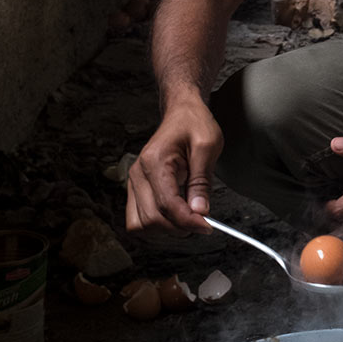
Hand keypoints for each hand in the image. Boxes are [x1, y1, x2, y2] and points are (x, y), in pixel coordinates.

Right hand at [126, 98, 223, 231]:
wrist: (181, 112)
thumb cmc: (194, 124)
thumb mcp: (207, 146)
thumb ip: (202, 181)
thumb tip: (200, 211)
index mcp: (155, 161)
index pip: (167, 204)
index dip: (188, 221)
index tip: (208, 226)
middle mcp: (138, 174)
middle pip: (152, 219)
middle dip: (179, 227)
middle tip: (202, 223)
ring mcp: (134, 182)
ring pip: (140, 224)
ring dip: (166, 229)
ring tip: (188, 219)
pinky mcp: (136, 188)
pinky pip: (139, 218)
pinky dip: (157, 224)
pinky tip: (176, 216)